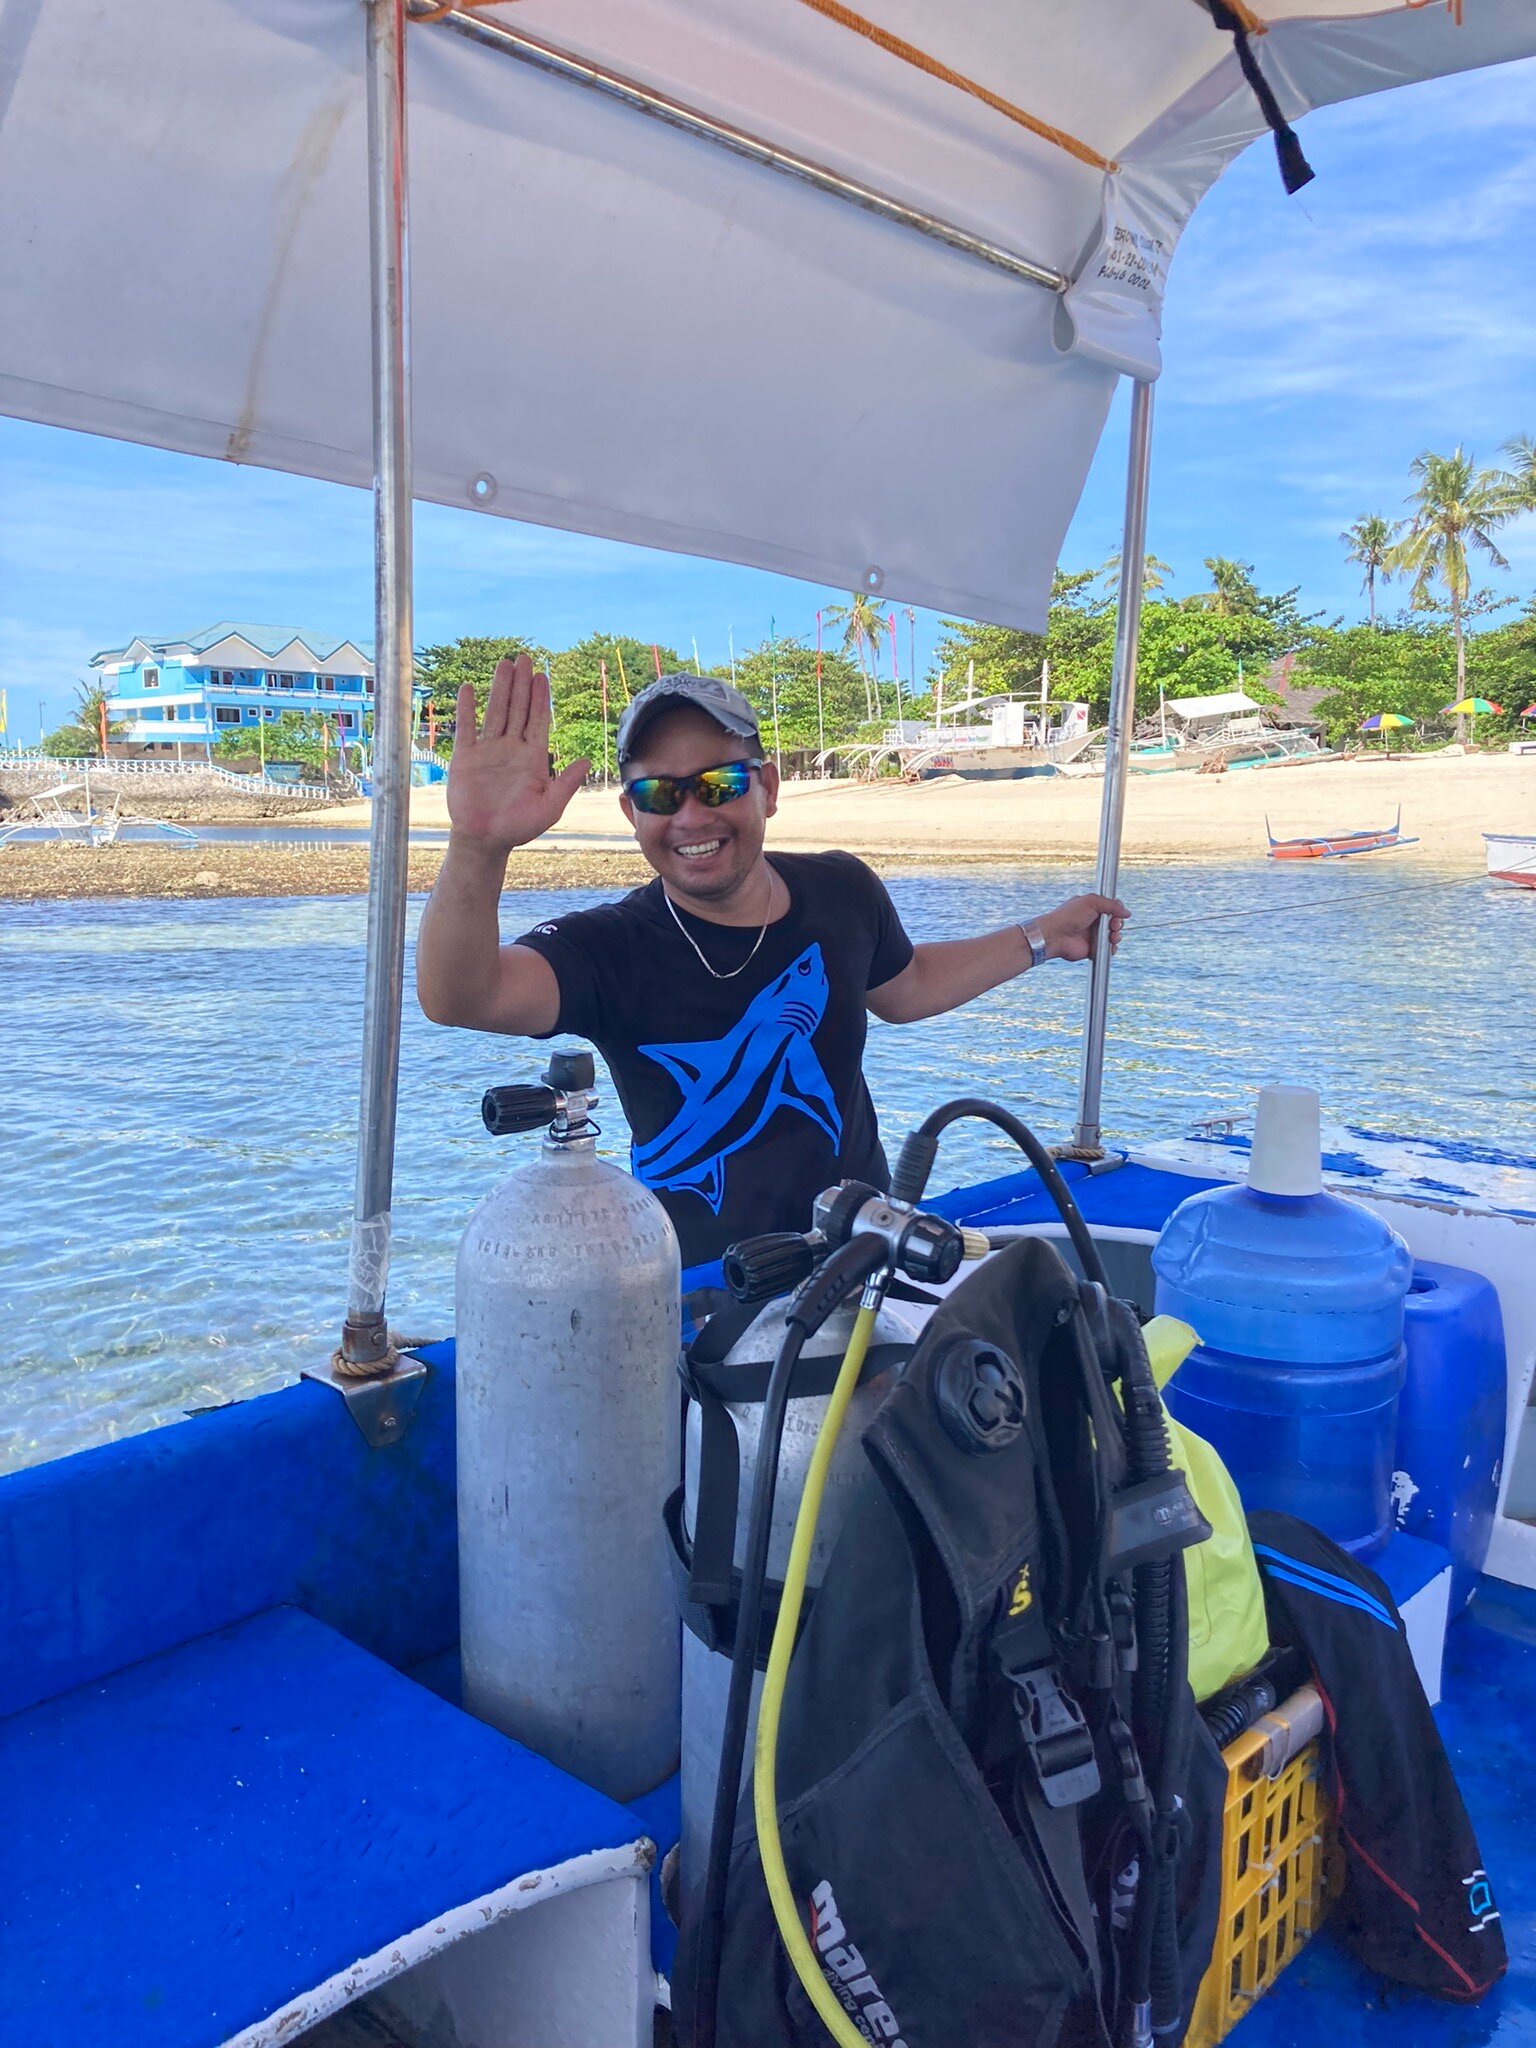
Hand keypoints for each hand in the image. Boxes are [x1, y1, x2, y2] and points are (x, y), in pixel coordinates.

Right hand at [447, 653, 588, 854]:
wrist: (486, 840)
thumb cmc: (519, 827)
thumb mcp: (549, 807)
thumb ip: (567, 783)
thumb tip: (587, 760)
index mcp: (532, 757)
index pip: (538, 720)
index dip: (540, 699)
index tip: (542, 676)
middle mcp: (511, 748)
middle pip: (518, 709)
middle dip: (521, 685)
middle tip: (524, 658)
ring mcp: (488, 750)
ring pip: (495, 712)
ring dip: (500, 689)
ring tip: (504, 664)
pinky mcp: (465, 757)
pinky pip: (466, 728)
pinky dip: (467, 709)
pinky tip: (469, 688)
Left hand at [1039, 893, 1128, 962]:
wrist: (1056, 935)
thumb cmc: (1068, 916)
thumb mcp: (1091, 901)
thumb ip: (1111, 904)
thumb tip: (1126, 912)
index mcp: (1092, 908)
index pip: (1112, 908)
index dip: (1117, 911)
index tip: (1117, 913)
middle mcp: (1093, 922)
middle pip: (1115, 922)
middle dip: (1118, 923)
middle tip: (1113, 925)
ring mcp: (1093, 935)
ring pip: (1114, 936)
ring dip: (1116, 935)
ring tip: (1112, 935)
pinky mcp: (1093, 949)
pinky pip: (1108, 949)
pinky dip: (1112, 948)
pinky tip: (1109, 944)